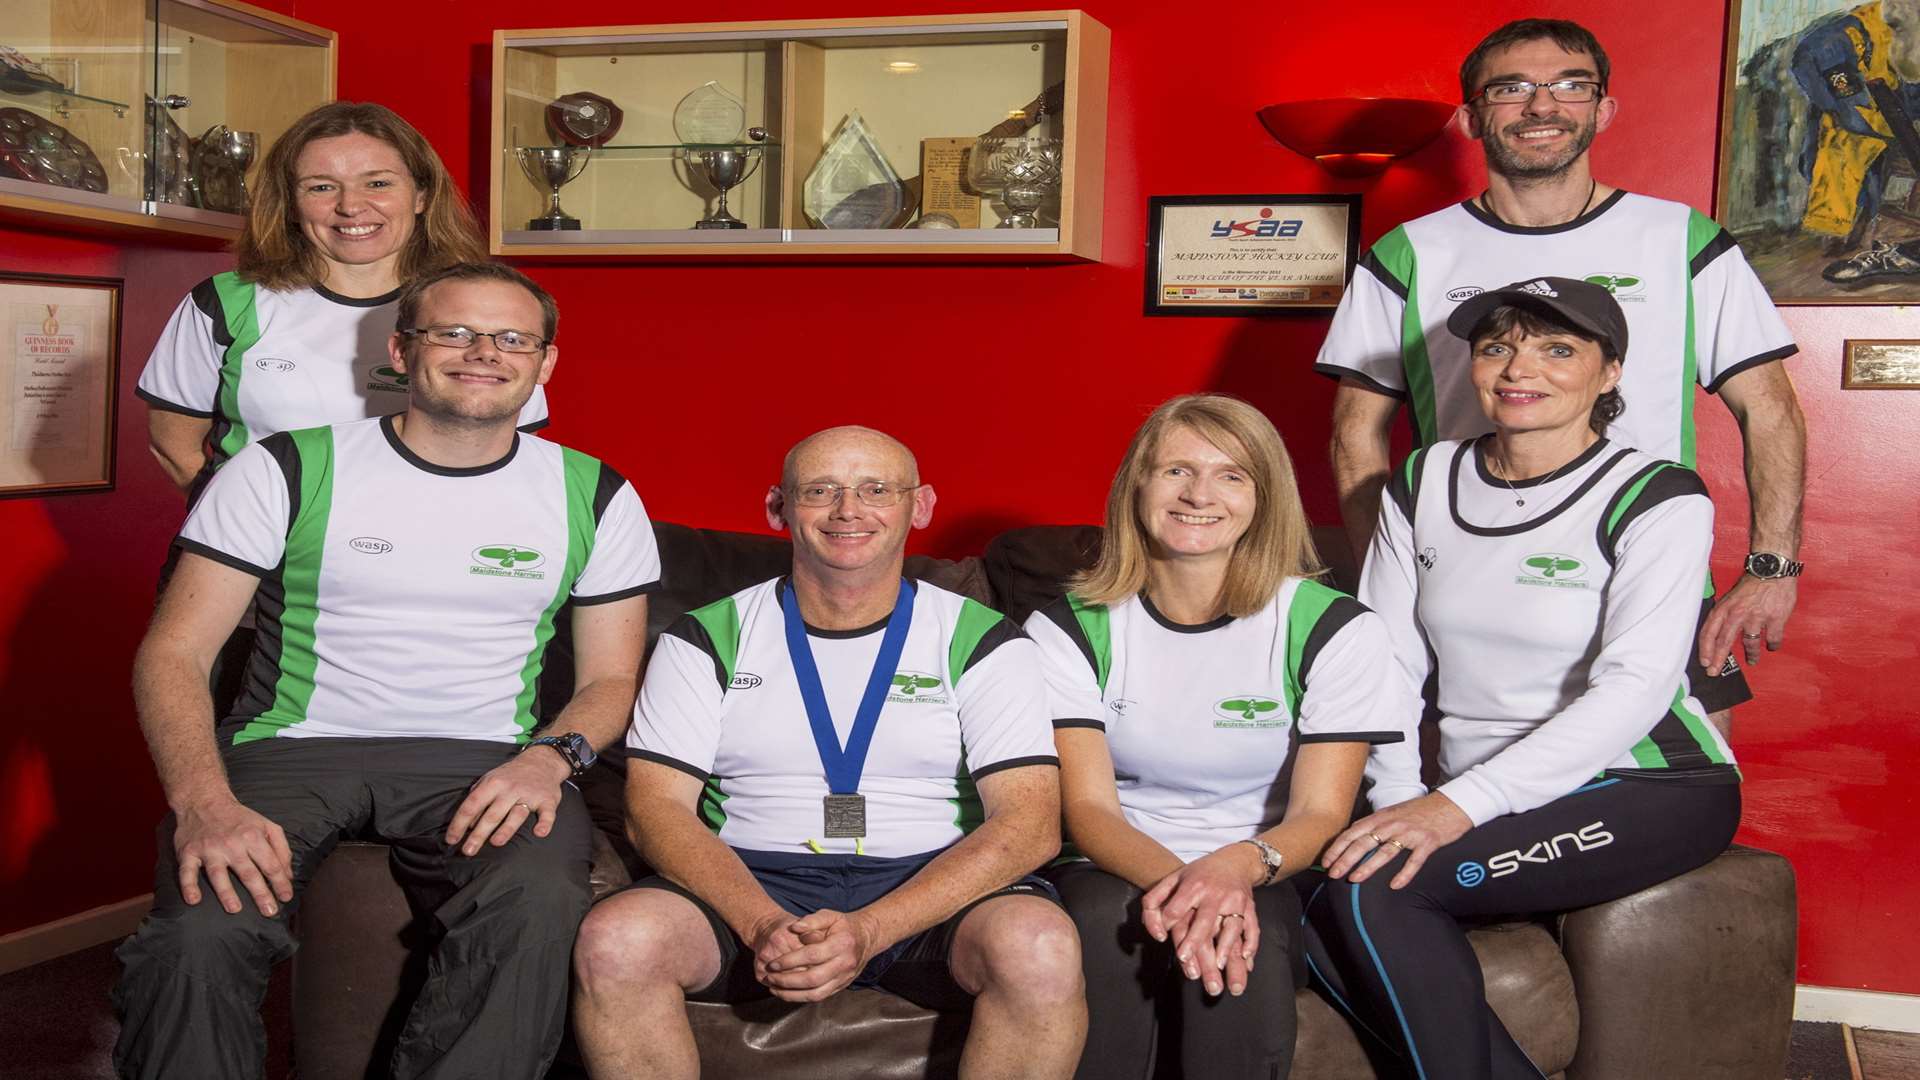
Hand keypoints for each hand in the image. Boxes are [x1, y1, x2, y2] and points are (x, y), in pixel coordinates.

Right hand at [173, 796, 293, 916]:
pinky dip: (188, 886)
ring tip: (235, 910)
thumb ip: (281, 849)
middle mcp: (232, 844)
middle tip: (269, 912)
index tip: (286, 898)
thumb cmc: (240, 818)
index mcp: (253, 837)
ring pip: (218, 874)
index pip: (270, 864)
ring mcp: (209, 849)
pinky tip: (193, 900)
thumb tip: (288, 875)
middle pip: (248, 873)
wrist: (205, 801)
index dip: (280, 883)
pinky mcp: (189, 852)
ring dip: (226, 893)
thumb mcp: (267, 826)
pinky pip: (187, 871)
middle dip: (261, 894)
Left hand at [444, 746, 569, 855]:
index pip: (471, 805)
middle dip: (479, 834)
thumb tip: (468, 824)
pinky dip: (545, 823)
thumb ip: (478, 799)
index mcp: (492, 784)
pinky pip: (547, 813)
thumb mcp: (490, 780)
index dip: (459, 823)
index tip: (452, 839)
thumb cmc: (510, 775)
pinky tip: (539, 832)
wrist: (541, 761)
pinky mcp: (548, 800)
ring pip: (516, 814)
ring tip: (496, 842)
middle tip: (468, 851)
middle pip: (492, 814)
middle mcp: (510, 789)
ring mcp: (529, 795)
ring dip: (507, 829)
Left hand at [756, 908, 879, 1001]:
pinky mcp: (841, 987)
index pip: (812, 955)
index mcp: (842, 944)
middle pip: (813, 979)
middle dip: (787, 981)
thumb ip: (811, 920)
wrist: (866, 938)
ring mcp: (844, 978)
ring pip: (816, 994)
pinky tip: (787, 993)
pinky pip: (819, 997)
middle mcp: (845, 964)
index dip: (790, 961)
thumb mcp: (830, 915)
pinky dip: (800, 998)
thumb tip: (794, 928)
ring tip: (774, 988)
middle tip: (770, 977)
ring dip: (792, 994)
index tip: (773, 963)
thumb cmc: (844, 926)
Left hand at [1140, 845, 1262, 996]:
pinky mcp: (1250, 908)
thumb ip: (1154, 901)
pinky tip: (1246, 958)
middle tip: (1184, 958)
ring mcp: (1235, 901)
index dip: (1168, 921)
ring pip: (1231, 926)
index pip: (1178, 907)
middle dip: (1194, 939)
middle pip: (1205, 920)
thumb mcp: (1173, 879)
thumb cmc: (1199, 874)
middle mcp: (1215, 894)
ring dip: (1226, 947)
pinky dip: (1251, 942)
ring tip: (1219, 965)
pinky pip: (1252, 927)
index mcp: (1193, 886)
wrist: (1234, 861)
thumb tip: (1156, 932)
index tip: (1163, 936)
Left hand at [1323, 792, 1472, 889]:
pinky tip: (1395, 885)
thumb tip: (1357, 841)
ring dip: (1368, 866)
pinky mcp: (1428, 842)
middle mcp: (1393, 824)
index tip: (1326, 861)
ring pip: (1385, 851)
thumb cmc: (1421, 811)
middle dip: (1346, 859)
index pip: (1354, 832)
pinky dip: (1404, 874)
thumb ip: (1377, 826)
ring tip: (1354, 879)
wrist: (1452, 804)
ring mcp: (1410, 833)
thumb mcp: (1394, 813)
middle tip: (1333, 873)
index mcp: (1382, 817)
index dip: (1338, 846)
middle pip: (1364, 842)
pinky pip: (1414, 860)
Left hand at [1699, 575, 1797, 669]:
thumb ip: (1724, 615)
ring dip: (1751, 654)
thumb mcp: (1730, 598)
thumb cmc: (1750, 585)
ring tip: (1752, 661)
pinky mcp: (1776, 618)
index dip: (1705, 649)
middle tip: (1714, 672)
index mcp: (1724, 608)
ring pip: (1750, 642)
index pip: (1709, 632)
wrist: (1772, 569)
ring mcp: (1757, 616)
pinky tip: (1771, 646)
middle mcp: (1738, 613)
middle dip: (1718, 659)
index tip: (1705, 662)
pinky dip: (1772, 644)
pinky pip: (1772, 638)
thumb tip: (1715, 636)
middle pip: (1724, 641)